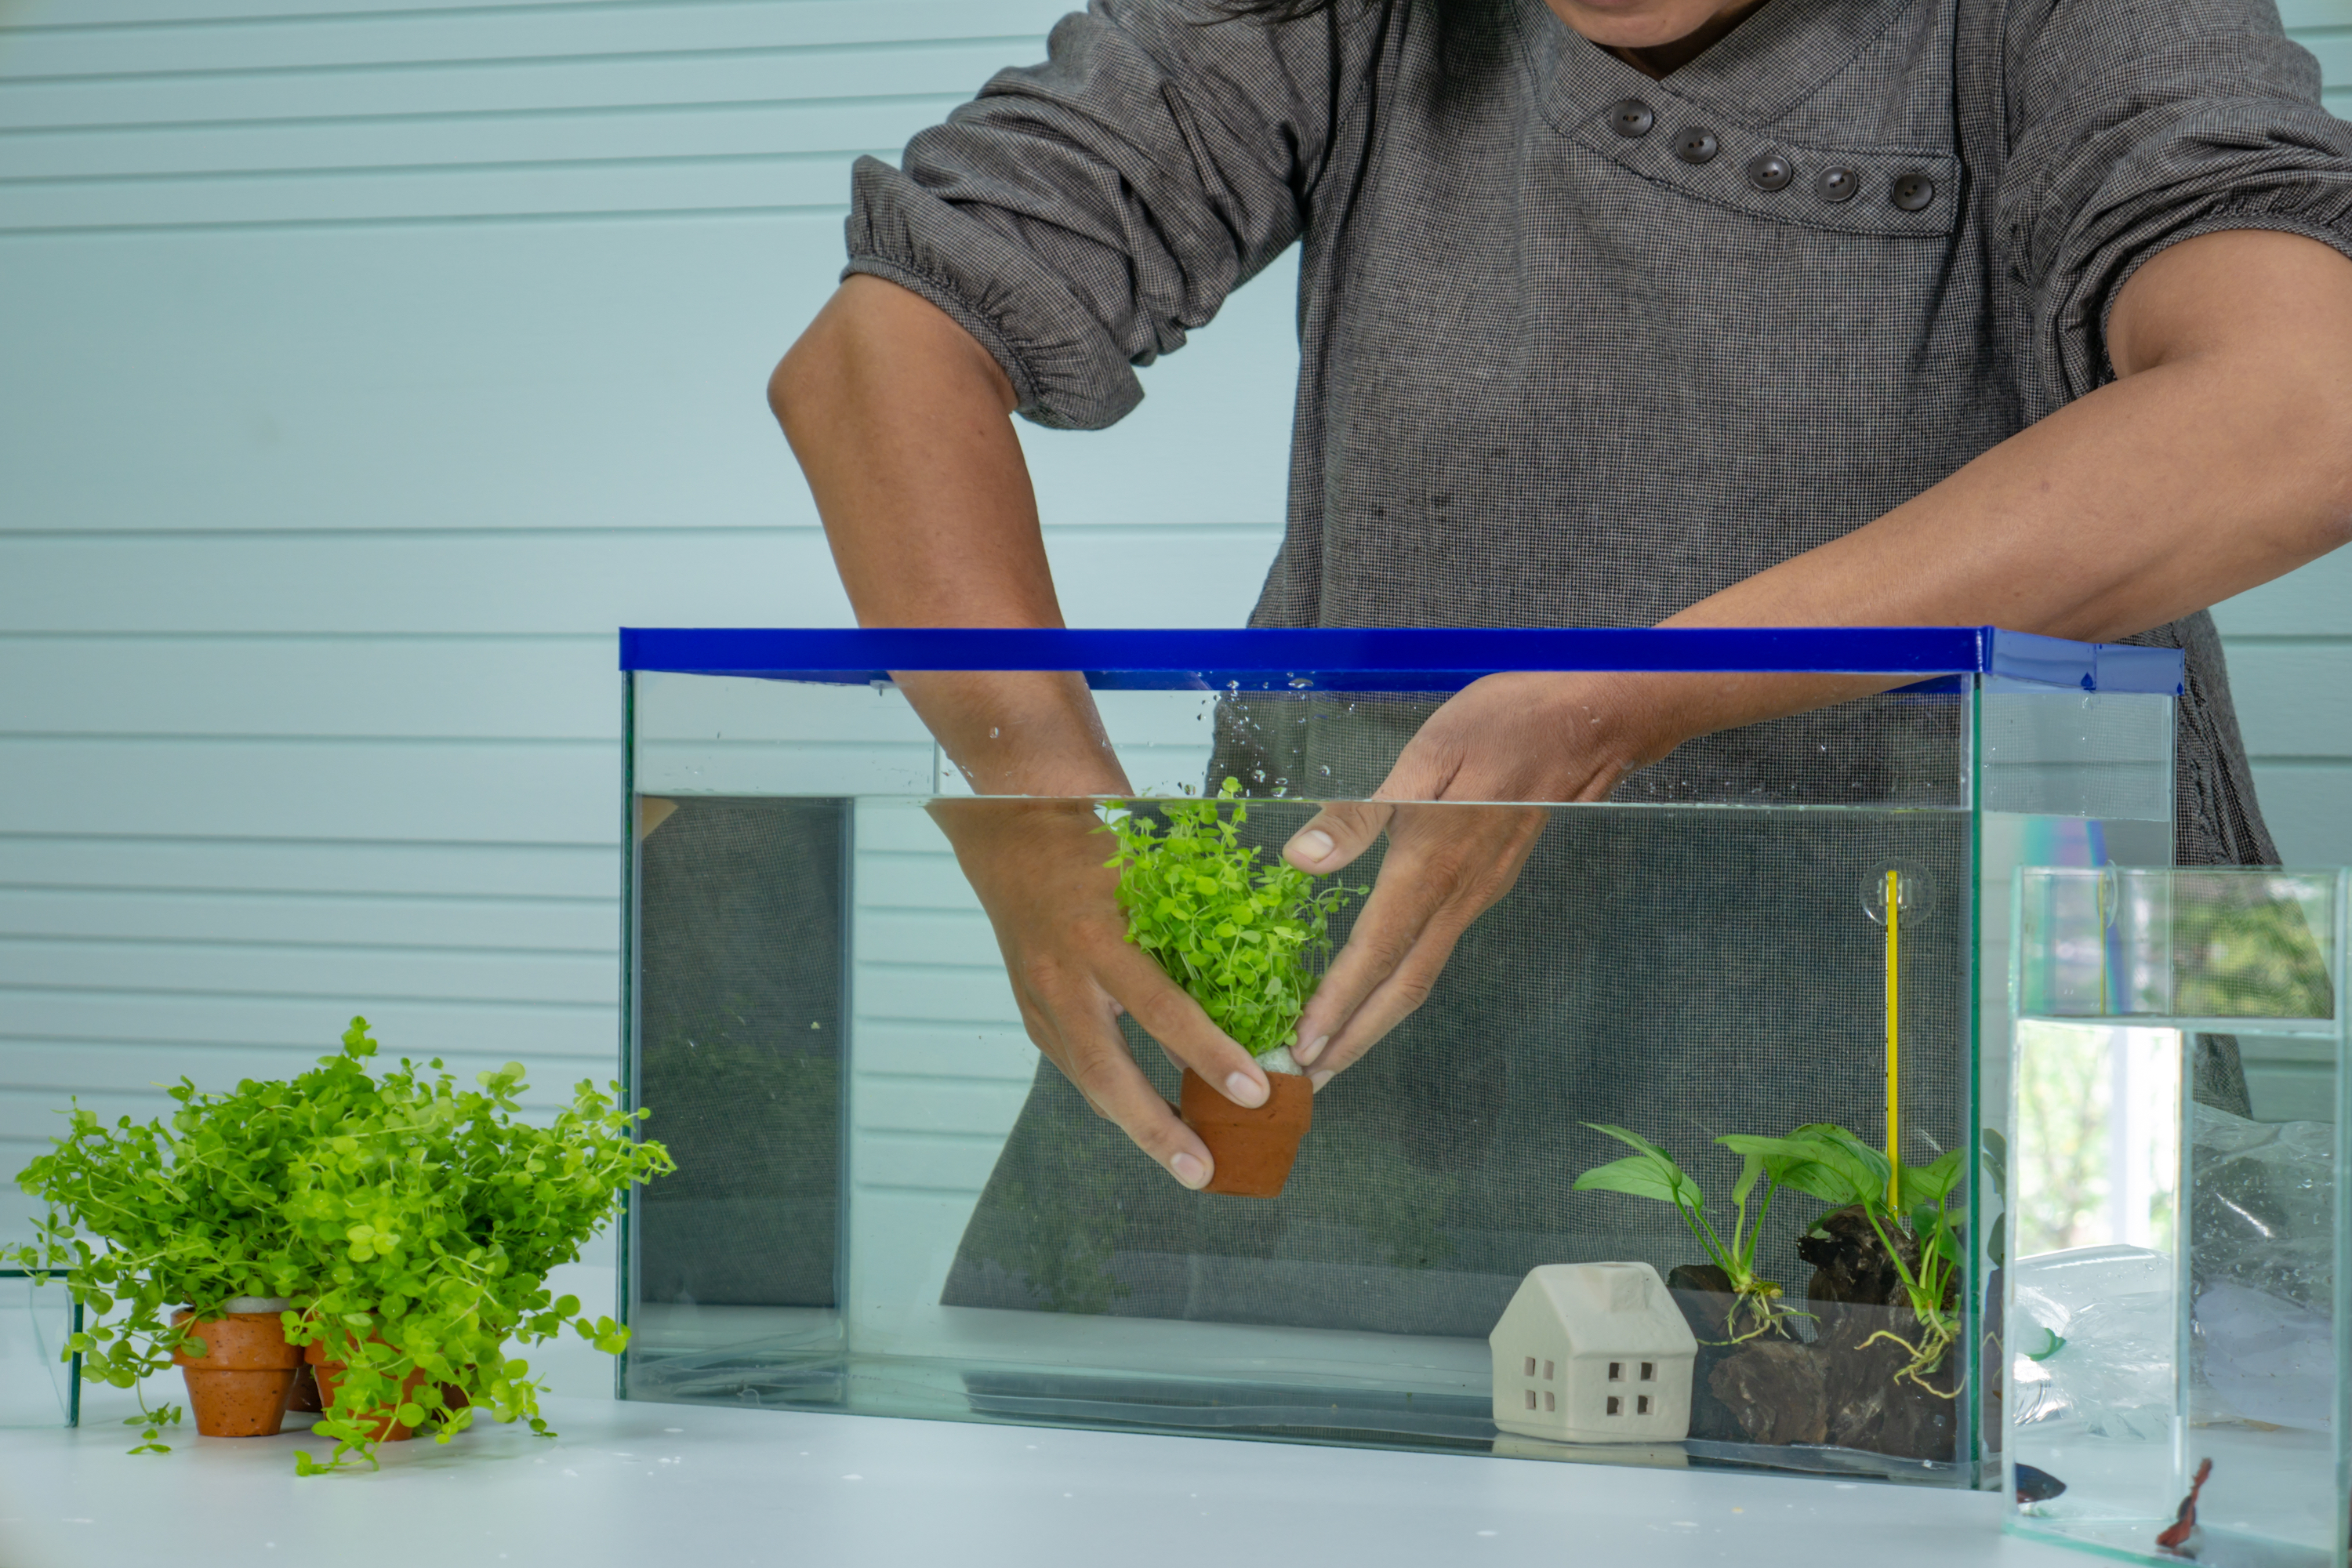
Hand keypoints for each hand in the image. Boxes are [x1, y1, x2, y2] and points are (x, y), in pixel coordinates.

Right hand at [927, 797, 1275, 1188]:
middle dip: (1158, 1131)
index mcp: (1101, 937)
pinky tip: (1153, 1120)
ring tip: (1189, 1163)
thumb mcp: (1151, 885)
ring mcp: (1040, 1002)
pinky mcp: (1033, 1016)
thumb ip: (1186, 944)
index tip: (1256, 1092)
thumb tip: (1237, 1013)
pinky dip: (1117, 1098)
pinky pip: (1079, 1068)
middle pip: (1108, 1074)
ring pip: (1090, 1082)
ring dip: (1139, 1127)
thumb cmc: (1096, 850)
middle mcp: (1063, 978)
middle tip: (1205, 1172)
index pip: (1163, 1010)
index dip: (1211, 1056)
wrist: (1011, 835)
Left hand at [1281, 671, 1687, 1084]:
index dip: (1337, 1004)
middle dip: (1354, 1040)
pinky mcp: (1489, 882)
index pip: (1376, 952)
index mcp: (1432, 866)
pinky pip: (1437, 951)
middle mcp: (1459, 896)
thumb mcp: (1424, 753)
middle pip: (1403, 988)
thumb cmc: (1507, 722)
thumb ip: (1361, 812)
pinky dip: (1401, 983)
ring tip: (1336, 1051)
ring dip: (1376, 1020)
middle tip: (1308, 1081)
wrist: (1595, 720)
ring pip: (1422, 975)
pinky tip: (1380, 986)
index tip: (1303, 1048)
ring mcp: (1480, 894)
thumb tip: (1300, 858)